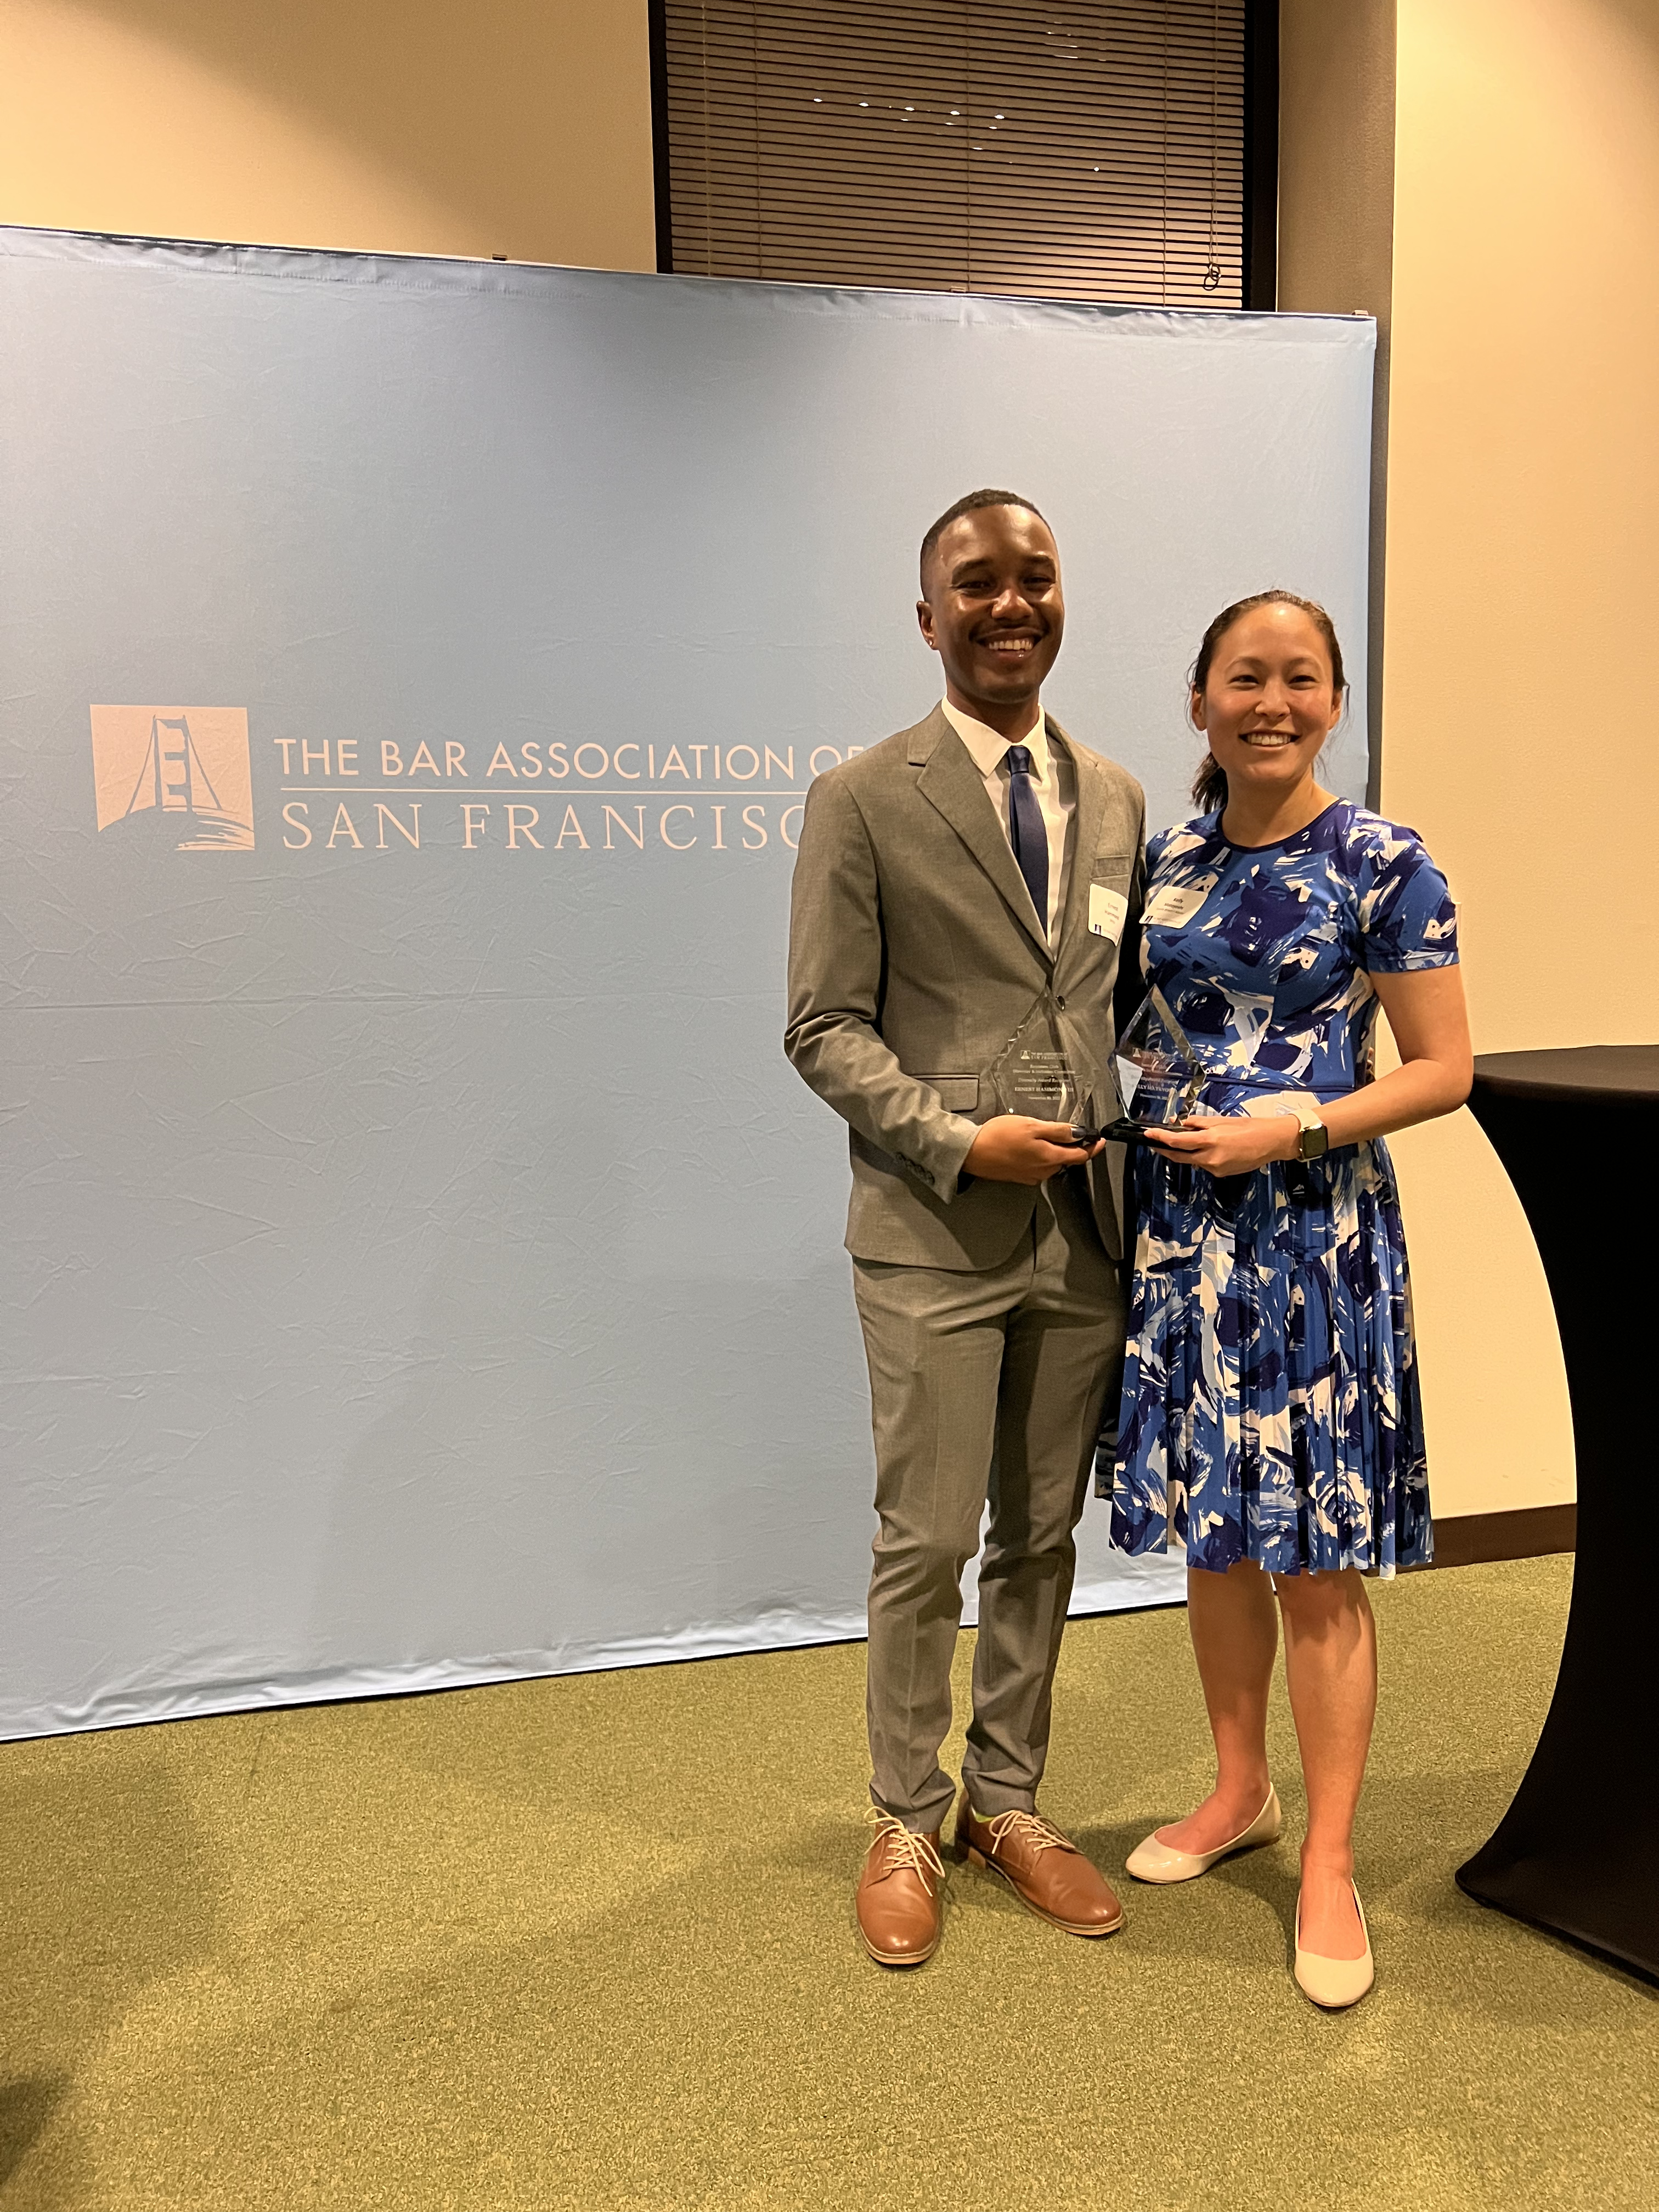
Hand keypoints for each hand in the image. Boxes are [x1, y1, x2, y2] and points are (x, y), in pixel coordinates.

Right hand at [963, 1115, 1101, 1185]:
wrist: (971, 1152)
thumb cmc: (1000, 1136)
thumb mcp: (1032, 1126)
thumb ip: (1058, 1131)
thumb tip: (1081, 1133)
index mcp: (1050, 1158)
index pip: (1081, 1156)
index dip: (1093, 1148)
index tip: (1100, 1140)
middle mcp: (1044, 1172)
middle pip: (1066, 1160)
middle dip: (1071, 1147)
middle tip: (1071, 1131)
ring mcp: (1031, 1176)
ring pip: (1052, 1163)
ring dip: (1054, 1151)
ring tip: (1044, 1135)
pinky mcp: (1020, 1177)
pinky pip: (1038, 1167)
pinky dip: (1041, 1156)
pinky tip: (1029, 1146)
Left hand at [1145, 1113, 1298, 1175]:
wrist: (1272, 1142)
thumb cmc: (1249, 1127)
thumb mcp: (1221, 1121)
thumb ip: (1198, 1123)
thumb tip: (1181, 1124)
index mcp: (1210, 1140)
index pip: (1177, 1141)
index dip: (1160, 1138)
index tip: (1149, 1135)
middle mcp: (1210, 1158)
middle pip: (1179, 1156)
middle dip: (1165, 1149)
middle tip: (1154, 1143)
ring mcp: (1215, 1168)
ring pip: (1192, 1161)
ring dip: (1186, 1152)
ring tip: (1189, 1141)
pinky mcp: (1221, 1174)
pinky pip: (1205, 1165)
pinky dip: (1202, 1157)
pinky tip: (1211, 1149)